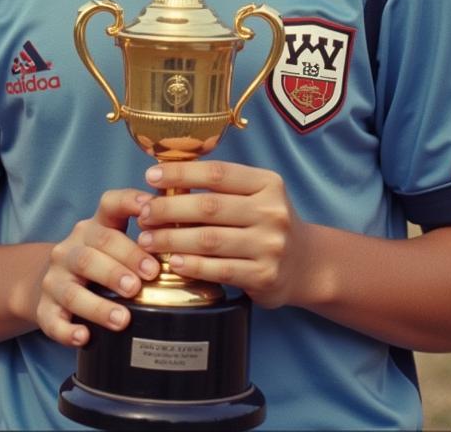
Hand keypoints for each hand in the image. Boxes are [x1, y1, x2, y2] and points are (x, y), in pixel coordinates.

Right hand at [36, 188, 158, 347]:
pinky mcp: (45, 309)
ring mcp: (55, 279)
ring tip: (123, 318)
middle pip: (93, 250)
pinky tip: (84, 336)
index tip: (150, 210)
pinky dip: (67, 330)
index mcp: (94, 227)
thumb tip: (190, 229)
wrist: (46, 285)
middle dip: (122, 263)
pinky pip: (52, 321)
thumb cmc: (97, 262)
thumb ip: (146, 235)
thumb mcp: (114, 242)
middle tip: (148, 276)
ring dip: (99, 304)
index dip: (130, 203)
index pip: (110, 205)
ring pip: (73, 289)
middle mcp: (71, 248)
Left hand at [136, 161, 310, 310]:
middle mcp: (272, 212)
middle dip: (168, 209)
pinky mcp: (265, 276)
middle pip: (209, 206)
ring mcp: (270, 245)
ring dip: (172, 239)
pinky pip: (220, 270)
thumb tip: (166, 176)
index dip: (181, 173)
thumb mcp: (256, 195)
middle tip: (143, 214)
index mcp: (267, 183)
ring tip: (147, 239)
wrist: (307, 263)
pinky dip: (192, 266)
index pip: (217, 173)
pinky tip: (173, 262)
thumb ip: (221, 186)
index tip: (151, 176)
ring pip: (209, 240)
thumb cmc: (266, 223)